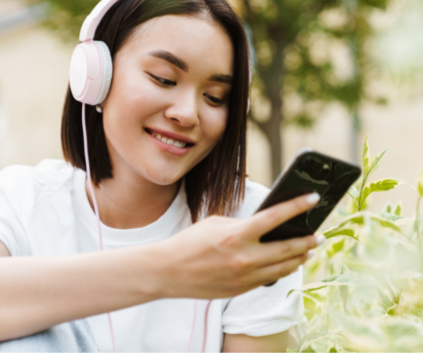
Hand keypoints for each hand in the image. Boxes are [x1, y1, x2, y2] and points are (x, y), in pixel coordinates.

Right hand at [157, 193, 322, 298]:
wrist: (168, 271)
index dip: (298, 206)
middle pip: (288, 248)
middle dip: (308, 240)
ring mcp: (244, 277)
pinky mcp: (241, 290)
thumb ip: (242, 226)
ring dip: (300, 257)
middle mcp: (244, 257)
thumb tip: (264, 228)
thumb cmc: (190, 242)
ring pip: (283, 267)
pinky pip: (269, 279)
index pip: (275, 217)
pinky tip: (288, 264)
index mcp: (237, 235)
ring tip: (308, 250)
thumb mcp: (216, 224)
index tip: (314, 198)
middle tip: (319, 234)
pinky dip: (282, 270)